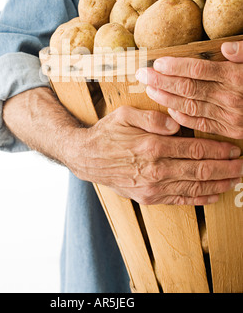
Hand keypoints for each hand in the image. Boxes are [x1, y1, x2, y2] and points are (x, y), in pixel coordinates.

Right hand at [71, 106, 241, 204]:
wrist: (87, 158)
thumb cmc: (107, 133)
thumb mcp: (125, 115)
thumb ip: (152, 117)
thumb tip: (176, 122)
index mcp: (152, 147)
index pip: (195, 149)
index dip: (218, 150)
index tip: (234, 149)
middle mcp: (155, 170)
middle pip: (200, 170)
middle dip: (225, 169)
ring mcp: (152, 187)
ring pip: (193, 187)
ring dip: (217, 184)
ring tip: (234, 180)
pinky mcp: (148, 197)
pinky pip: (180, 200)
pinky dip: (199, 198)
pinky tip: (213, 195)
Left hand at [136, 40, 242, 139]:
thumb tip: (226, 47)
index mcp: (237, 77)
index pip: (198, 69)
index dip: (175, 66)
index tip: (157, 62)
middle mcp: (231, 97)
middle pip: (189, 87)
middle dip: (162, 80)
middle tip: (141, 74)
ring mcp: (231, 116)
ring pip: (191, 106)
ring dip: (167, 98)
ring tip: (150, 89)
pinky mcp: (232, 130)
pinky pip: (203, 124)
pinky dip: (184, 117)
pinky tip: (169, 109)